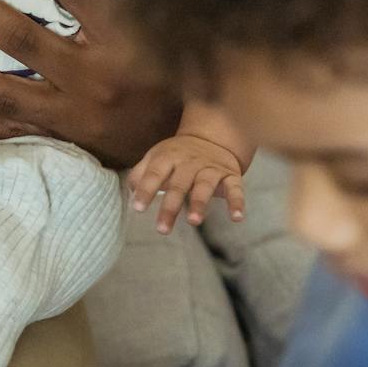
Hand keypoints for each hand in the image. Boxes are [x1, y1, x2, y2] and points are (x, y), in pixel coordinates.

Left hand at [128, 134, 246, 233]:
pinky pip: (235, 188)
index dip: (146, 190)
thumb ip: (141, 174)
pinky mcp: (231, 175)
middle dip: (170, 207)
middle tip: (162, 229)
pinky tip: (236, 217)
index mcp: (168, 157)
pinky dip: (237, 202)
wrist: (212, 137)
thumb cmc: (177, 155)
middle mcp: (189, 162)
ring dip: (199, 203)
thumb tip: (130, 192)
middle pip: (179, 184)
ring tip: (193, 221)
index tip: (137, 208)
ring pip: (205, 186)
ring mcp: (211, 168)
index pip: (154, 173)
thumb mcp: (156, 158)